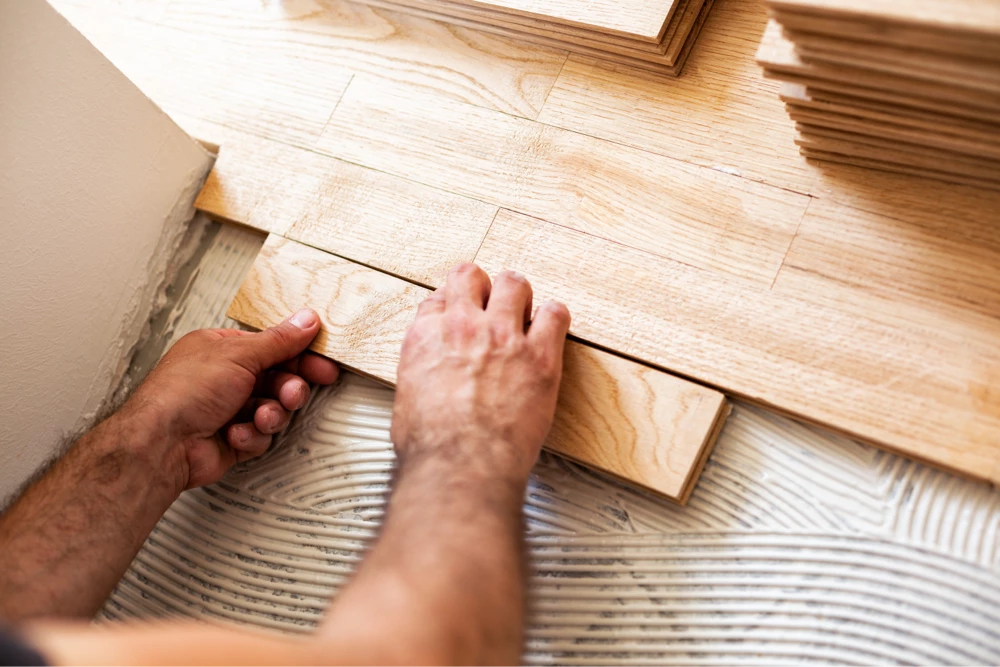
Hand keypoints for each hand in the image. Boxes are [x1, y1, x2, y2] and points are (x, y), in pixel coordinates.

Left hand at [125, 309, 338, 488]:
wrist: (162, 445)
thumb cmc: (181, 394)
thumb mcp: (238, 355)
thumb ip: (278, 340)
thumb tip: (305, 321)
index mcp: (221, 349)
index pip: (272, 347)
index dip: (299, 355)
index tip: (322, 365)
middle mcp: (224, 377)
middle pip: (277, 379)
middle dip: (287, 389)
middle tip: (292, 393)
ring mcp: (228, 409)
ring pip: (273, 409)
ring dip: (270, 414)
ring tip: (261, 416)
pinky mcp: (232, 438)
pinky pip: (260, 435)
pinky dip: (252, 435)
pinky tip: (235, 433)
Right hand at [390, 264, 570, 482]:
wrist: (460, 465)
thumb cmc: (432, 446)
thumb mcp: (407, 399)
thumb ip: (421, 372)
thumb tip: (431, 378)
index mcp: (426, 336)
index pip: (441, 297)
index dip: (454, 303)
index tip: (463, 313)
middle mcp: (463, 326)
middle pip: (473, 277)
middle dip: (484, 288)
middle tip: (493, 305)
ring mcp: (503, 337)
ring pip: (515, 285)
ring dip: (519, 297)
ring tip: (524, 313)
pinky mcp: (539, 355)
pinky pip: (555, 314)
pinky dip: (554, 318)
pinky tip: (550, 329)